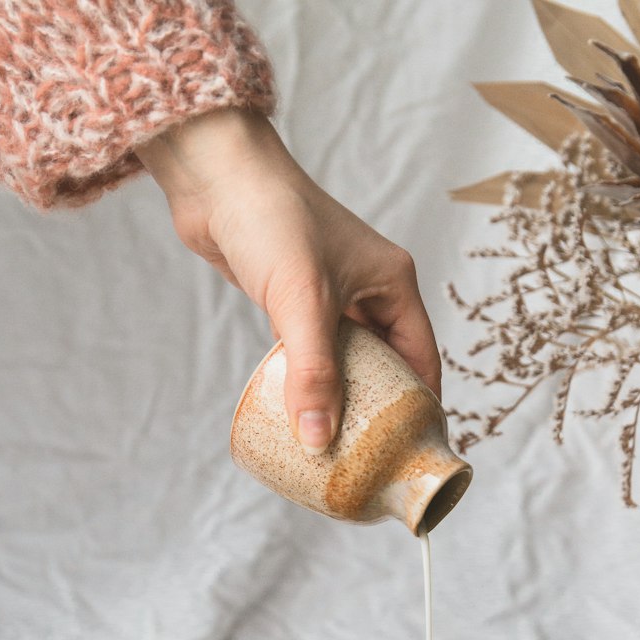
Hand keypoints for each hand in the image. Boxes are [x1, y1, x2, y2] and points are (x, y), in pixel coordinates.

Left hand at [137, 109, 440, 452]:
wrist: (216, 179)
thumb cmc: (271, 222)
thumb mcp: (302, 303)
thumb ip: (314, 372)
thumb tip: (319, 438)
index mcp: (393, 284)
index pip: (423, 359)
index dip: (422, 407)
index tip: (413, 452)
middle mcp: (370, 291)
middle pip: (388, 366)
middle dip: (379, 411)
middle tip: (370, 461)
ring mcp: (332, 297)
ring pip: (348, 363)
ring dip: (342, 400)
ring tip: (336, 448)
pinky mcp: (295, 302)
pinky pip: (313, 355)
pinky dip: (310, 383)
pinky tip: (300, 413)